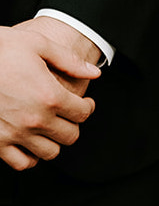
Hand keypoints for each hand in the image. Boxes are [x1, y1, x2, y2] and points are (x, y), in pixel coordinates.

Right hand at [0, 21, 99, 169]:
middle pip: (70, 135)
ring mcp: (17, 133)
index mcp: (49, 95)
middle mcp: (36, 118)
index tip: (84, 104)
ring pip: (51, 152)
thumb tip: (94, 73)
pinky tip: (29, 143)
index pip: (83, 113)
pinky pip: (23, 163)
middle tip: (66, 115)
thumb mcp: (34, 43)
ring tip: (48, 128)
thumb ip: (67, 59)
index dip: (87, 107)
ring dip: (53, 141)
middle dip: (71, 124)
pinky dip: (30, 157)